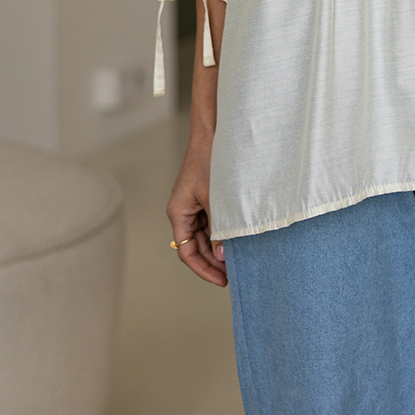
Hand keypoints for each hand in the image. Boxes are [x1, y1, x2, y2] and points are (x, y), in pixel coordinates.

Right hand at [167, 139, 227, 286]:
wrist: (212, 133)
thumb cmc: (209, 161)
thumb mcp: (215, 198)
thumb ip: (218, 228)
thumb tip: (222, 256)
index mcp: (178, 213)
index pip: (187, 252)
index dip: (203, 269)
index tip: (221, 280)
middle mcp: (183, 212)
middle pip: (195, 246)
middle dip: (212, 262)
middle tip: (232, 275)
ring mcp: (193, 205)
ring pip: (204, 236)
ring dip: (217, 248)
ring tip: (236, 260)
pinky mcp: (203, 198)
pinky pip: (210, 222)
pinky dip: (221, 233)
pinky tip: (236, 239)